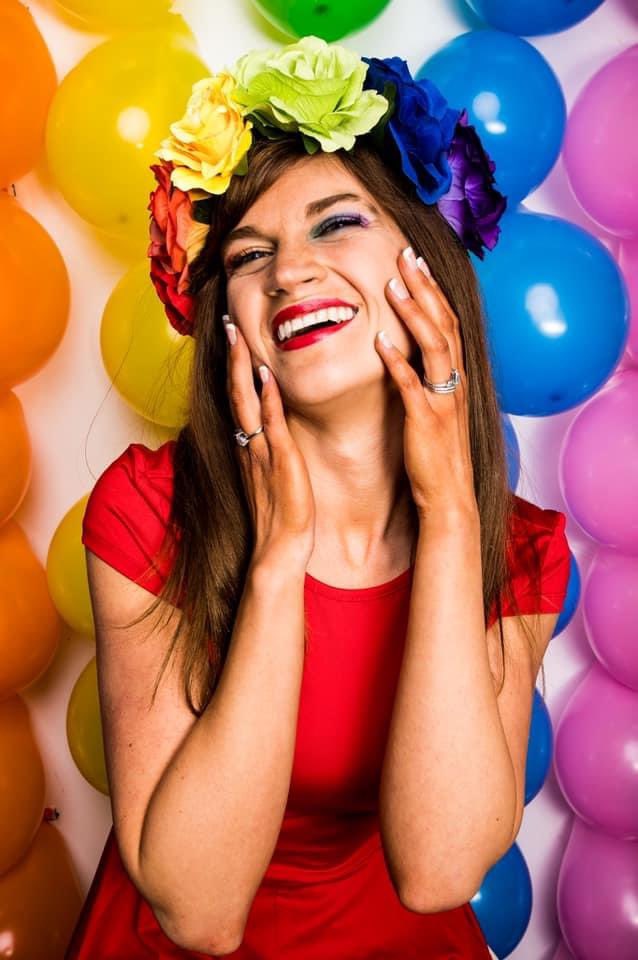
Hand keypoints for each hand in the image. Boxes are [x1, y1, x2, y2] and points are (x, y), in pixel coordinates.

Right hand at [224, 315, 315, 566]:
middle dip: (232, 356)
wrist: (281, 548)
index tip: (234, 339)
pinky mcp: (279, 461)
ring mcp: (261, 451)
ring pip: (246, 400)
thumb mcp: (274, 477)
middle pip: (235, 391)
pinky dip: (267, 398)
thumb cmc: (282, 516)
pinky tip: (266, 375)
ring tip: (238, 335)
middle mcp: (249, 444)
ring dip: (242, 366)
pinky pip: (270, 423)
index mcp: (249, 446)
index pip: (239, 398)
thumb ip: (273, 452)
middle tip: (228, 323)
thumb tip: (276, 432)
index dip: (235, 368)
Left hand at [373, 247, 476, 519]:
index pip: (447, 323)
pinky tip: (381, 342)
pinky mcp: (426, 421)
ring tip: (394, 285)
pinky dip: (398, 362)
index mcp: (455, 378)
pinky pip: (412, 385)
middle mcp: (454, 383)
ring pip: (433, 346)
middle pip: (444, 323)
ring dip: (414, 313)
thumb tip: (408, 356)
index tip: (416, 263)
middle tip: (407, 256)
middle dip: (425, 287)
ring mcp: (442, 401)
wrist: (449, 498)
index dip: (433, 291)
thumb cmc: (437, 457)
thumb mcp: (437, 411)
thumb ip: (427, 382)